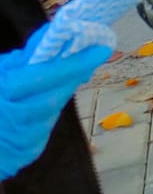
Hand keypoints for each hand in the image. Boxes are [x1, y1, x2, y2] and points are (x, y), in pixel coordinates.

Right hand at [0, 28, 110, 181]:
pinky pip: (42, 131)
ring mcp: (17, 142)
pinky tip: (36, 108)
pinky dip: (44, 116)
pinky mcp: (22, 156)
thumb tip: (53, 37)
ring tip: (53, 83)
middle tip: (87, 60)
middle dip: (70, 78)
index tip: (101, 49)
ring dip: (56, 97)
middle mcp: (12, 121)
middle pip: (53, 98)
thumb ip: (20, 60)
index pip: (44, 76)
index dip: (73, 63)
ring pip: (50, 115)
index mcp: (3, 92)